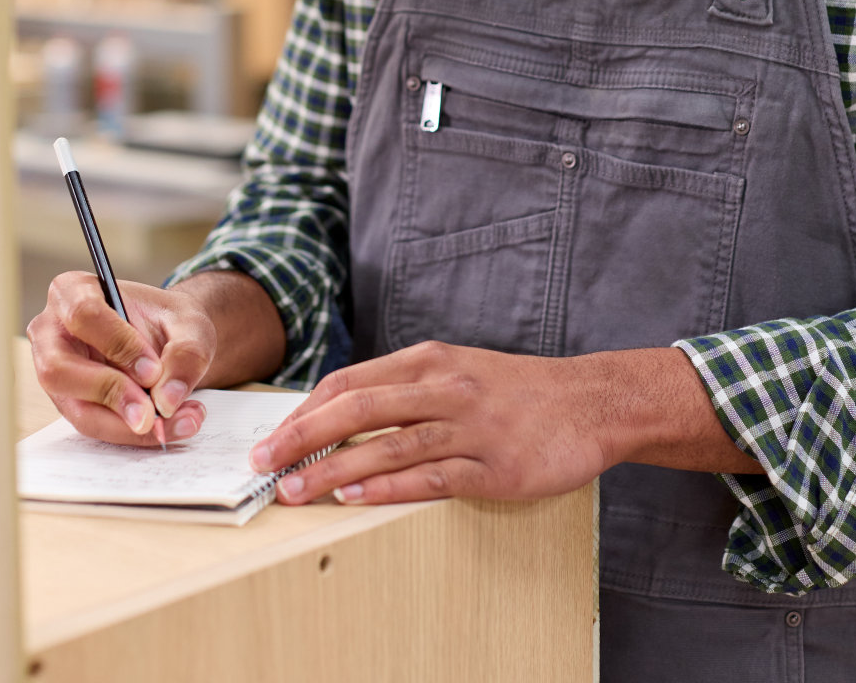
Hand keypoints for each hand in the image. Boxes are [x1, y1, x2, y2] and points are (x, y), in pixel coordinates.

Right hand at [27, 272, 214, 445]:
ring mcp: (57, 373)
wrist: (168, 339)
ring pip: (78, 409)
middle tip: (153, 413)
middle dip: (111, 394)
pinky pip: (95, 426)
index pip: (83, 315)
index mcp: (73, 291)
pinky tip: (169, 426)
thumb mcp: (190, 323)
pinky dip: (133, 433)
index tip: (153, 369)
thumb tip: (167, 399)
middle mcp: (52, 334)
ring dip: (128, 425)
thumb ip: (186, 352)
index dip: (118, 344)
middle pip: (59, 370)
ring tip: (181, 420)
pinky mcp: (71, 404)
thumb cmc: (168, 320)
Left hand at [250, 340, 623, 506]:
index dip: (305, 409)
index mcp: (430, 360)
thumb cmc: (518, 391)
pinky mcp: (493, 464)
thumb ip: (407, 388)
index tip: (271, 436)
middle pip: (358, 406)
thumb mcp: (459, 370)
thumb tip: (342, 414)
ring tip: (294, 489)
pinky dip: (389, 485)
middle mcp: (445, 386)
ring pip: (388, 442)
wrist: (591, 401)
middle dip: (302, 435)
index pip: (351, 380)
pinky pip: (431, 476)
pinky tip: (356, 495)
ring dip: (333, 467)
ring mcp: (470, 425)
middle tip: (263, 462)